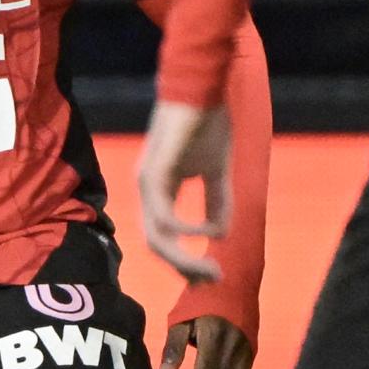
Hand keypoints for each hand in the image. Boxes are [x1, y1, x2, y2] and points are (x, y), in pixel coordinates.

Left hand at [138, 98, 232, 284]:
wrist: (202, 88)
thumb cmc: (206, 124)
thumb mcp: (216, 171)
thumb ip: (216, 201)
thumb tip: (221, 235)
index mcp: (159, 191)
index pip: (164, 238)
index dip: (186, 261)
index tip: (213, 275)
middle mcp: (147, 190)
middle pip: (157, 245)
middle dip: (185, 267)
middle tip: (213, 280)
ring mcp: (147, 182)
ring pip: (156, 236)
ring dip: (184, 256)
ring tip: (211, 266)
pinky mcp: (154, 171)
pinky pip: (163, 213)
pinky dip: (185, 228)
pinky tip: (207, 232)